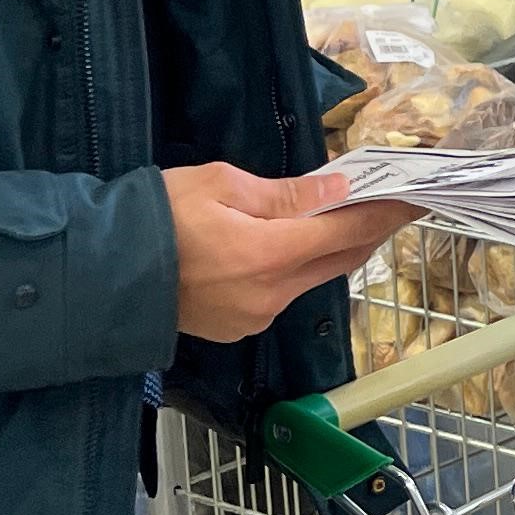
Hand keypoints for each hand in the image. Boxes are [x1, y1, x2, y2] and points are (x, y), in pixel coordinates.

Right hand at [166, 162, 420, 342]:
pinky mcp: (238, 329)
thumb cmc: (157, 218)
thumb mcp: (220, 185)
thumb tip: (336, 192)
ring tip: (339, 221)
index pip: (348, 231)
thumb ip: (284, 194)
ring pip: (311, 280)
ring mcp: (256, 317)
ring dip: (329, 252)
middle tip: (389, 207)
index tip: (414, 199)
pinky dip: (293, 271)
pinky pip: (281, 296)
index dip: (385, 213)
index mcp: (271, 253)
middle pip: (339, 261)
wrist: (100, 275)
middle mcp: (273, 294)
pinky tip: (285, 251)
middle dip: (368, 233)